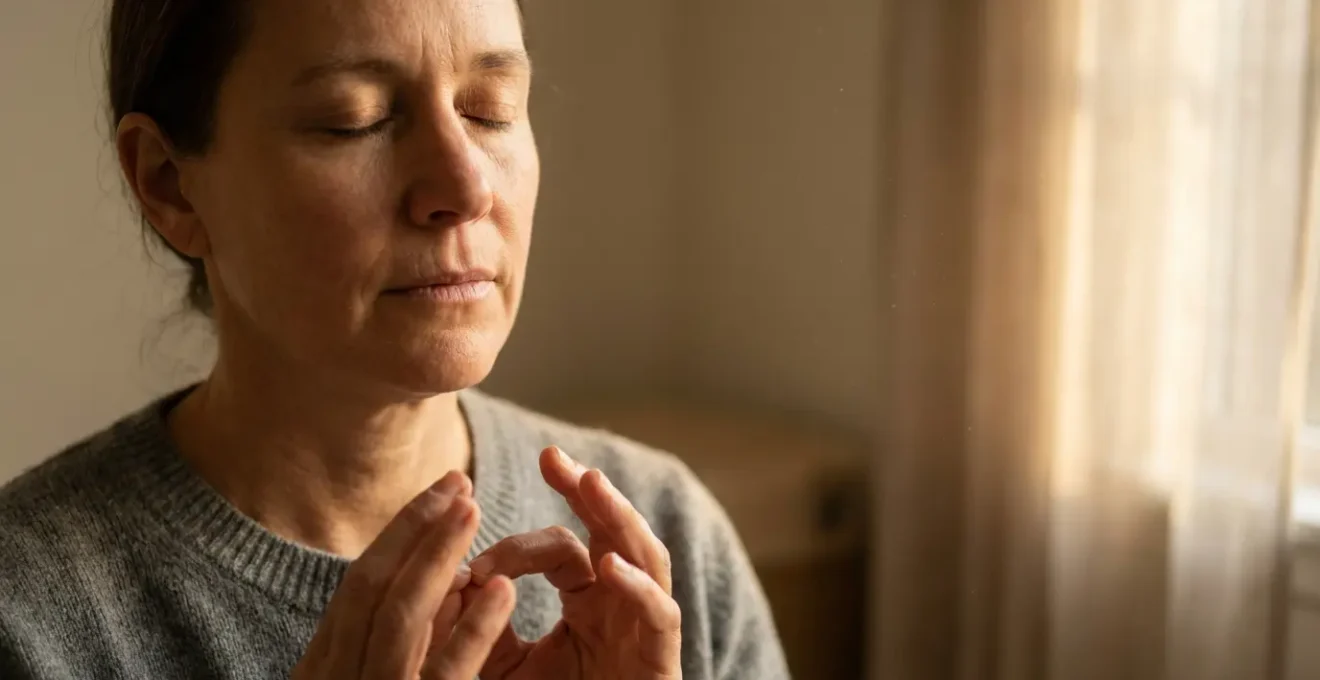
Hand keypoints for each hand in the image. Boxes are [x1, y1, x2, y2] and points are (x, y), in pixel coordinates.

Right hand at [292, 471, 516, 679]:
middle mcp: (338, 676)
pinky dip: (473, 630)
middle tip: (459, 482)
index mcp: (324, 666)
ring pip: (400, 616)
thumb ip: (388, 637)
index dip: (401, 532)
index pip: (360, 584)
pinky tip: (503, 590)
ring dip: (436, 556)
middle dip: (415, 528)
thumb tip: (445, 580)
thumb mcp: (361, 677)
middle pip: (372, 586)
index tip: (441, 492)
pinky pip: (445, 672)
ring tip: (471, 510)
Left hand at [464, 447, 681, 679]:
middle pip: (613, 532)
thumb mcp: (498, 664)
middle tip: (552, 456)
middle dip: (586, 491)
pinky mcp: (662, 660)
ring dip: (620, 517)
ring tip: (591, 483)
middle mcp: (622, 603)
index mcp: (588, 599)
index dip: (517, 547)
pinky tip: (610, 567)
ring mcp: (646, 627)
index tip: (473, 565)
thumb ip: (476, 623)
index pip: (561, 547)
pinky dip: (638, 588)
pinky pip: (661, 614)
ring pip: (647, 557)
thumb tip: (444, 575)